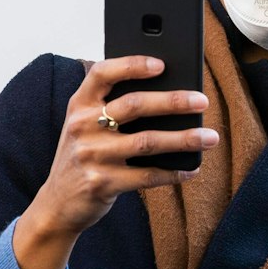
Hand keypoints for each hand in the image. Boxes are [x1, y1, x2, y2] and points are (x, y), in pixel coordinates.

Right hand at [15, 55, 216, 268]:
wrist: (57, 204)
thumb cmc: (83, 155)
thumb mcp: (85, 126)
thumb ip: (111, 107)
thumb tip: (168, 93)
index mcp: (79, 105)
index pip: (102, 73)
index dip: (131, 64)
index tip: (162, 64)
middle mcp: (82, 126)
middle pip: (135, 105)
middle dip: (174, 101)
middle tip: (202, 100)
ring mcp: (92, 156)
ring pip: (147, 141)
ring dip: (184, 139)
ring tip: (210, 137)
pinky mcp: (103, 183)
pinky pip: (146, 176)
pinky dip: (173, 173)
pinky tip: (191, 169)